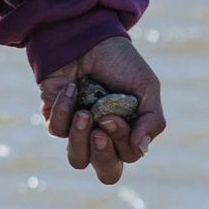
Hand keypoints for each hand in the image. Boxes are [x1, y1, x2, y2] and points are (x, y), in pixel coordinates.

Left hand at [38, 33, 164, 185]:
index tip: (113, 115)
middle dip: (102, 154)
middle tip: (100, 128)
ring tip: (84, 114)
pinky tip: (70, 88)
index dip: (120, 142)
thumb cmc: (121, 63)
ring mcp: (80, 130)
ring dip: (80, 139)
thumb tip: (141, 149)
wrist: (89, 37)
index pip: (127, 156)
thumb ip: (152, 120)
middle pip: (106, 171)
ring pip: (77, 159)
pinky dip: (62, 110)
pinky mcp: (56, 117)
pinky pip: (56, 130)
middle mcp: (105, 137)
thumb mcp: (146, 87)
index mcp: (129, 132)